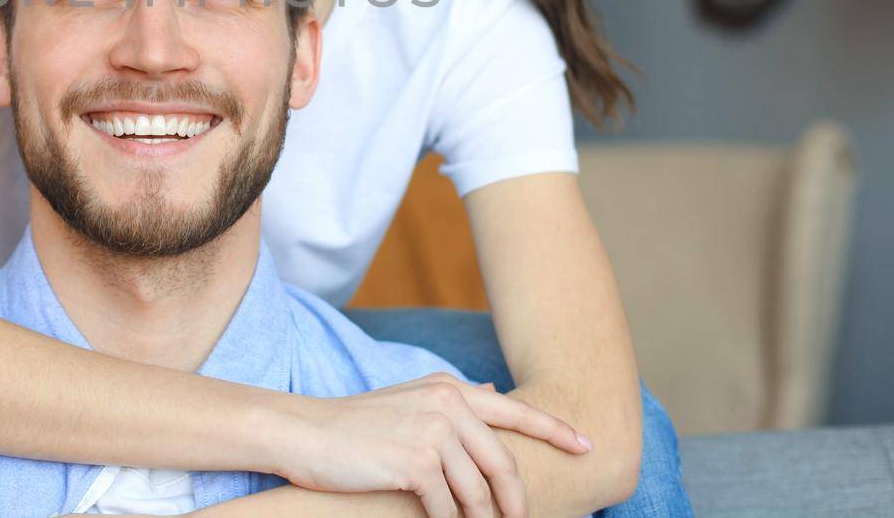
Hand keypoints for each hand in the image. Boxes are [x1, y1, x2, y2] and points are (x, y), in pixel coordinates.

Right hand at [272, 373, 591, 517]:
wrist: (305, 432)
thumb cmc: (356, 424)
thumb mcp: (410, 400)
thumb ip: (454, 400)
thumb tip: (493, 391)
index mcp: (449, 388)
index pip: (516, 410)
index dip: (556, 430)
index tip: (588, 446)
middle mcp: (447, 403)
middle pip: (504, 463)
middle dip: (518, 502)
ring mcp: (433, 431)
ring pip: (478, 493)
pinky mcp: (416, 463)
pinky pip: (448, 508)